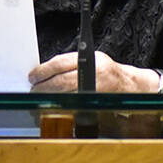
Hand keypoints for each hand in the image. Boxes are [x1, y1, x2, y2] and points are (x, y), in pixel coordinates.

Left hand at [27, 51, 162, 92]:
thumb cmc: (107, 71)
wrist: (129, 86)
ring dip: (49, 98)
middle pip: (59, 81)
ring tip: (40, 97)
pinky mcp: (94, 103)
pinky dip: (60, 105)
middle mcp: (92, 73)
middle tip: (33, 89)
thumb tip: (46, 70)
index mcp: (89, 58)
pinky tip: (53, 105)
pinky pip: (72, 105)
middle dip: (42, 87)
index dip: (43, 71)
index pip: (59, 63)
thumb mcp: (91, 58)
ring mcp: (93, 90)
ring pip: (64, 95)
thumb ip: (71, 62)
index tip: (33, 76)